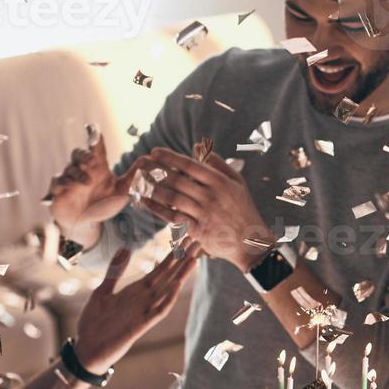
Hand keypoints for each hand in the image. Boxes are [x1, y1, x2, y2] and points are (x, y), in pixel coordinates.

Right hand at [45, 134, 143, 237]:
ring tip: (88, 183)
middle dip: (84, 155)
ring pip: (69, 168)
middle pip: (79, 153)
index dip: (94, 136)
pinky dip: (62, 183)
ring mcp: (69, 179)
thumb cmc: (103, 203)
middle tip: (92, 160)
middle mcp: (82, 169)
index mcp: (98, 166)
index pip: (96, 148)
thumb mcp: (121, 192)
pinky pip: (57, 181)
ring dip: (78, 174)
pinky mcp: (58, 190)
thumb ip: (132, 178)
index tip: (93, 127)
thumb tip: (146, 160)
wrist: (86, 223)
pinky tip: (67, 188)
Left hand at [73, 242, 202, 372]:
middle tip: (198, 241)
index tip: (184, 240)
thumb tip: (125, 248)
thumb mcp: (102, 292)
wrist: (86, 350)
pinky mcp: (141, 325)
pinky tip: (176, 284)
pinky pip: (158, 310)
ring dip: (181, 275)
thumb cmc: (93, 323)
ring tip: (194, 259)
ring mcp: (144, 312)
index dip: (173, 255)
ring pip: (168, 290)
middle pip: (168, 276)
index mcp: (136, 291)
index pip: (160, 270)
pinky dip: (168, 298)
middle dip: (182, 259)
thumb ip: (115, 271)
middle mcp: (144, 299)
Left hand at [133, 148, 272, 272]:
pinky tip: (146, 201)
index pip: (190, 165)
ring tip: (139, 181)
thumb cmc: (243, 209)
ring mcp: (204, 214)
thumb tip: (197, 147)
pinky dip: (157, 209)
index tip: (154, 151)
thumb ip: (218, 163)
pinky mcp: (197, 230)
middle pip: (177, 180)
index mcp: (220, 182)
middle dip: (156, 170)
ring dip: (153, 188)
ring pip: (172, 198)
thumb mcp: (237, 182)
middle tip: (140, 164)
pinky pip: (172, 217)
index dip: (170, 157)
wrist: (250, 242)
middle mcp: (211, 196)